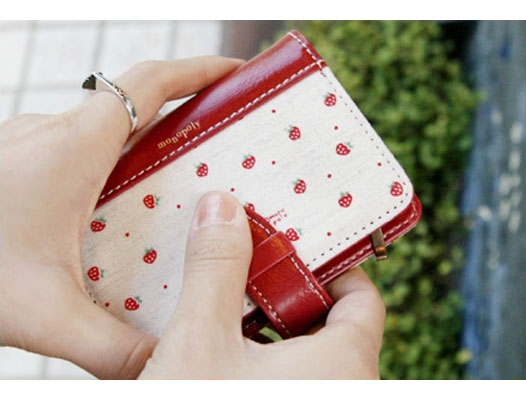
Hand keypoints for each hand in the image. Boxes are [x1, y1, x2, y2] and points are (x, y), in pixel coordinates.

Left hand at [0, 57, 243, 378]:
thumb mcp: (44, 313)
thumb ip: (111, 344)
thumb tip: (162, 364)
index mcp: (74, 149)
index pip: (149, 85)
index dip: (200, 70)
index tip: (237, 74)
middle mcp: (55, 134)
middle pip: (137, 102)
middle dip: (188, 109)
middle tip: (226, 138)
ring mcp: (36, 144)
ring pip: (110, 127)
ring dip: (152, 140)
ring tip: (185, 178)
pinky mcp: (24, 161)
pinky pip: (86, 149)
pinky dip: (119, 163)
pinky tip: (125, 206)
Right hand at [139, 192, 385, 378]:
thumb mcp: (200, 339)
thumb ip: (215, 269)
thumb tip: (221, 209)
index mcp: (345, 365)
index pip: (363, 298)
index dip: (332, 267)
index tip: (296, 247)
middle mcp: (344, 388)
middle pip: (331, 323)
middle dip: (287, 292)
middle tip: (251, 266)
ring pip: (305, 356)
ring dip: (267, 329)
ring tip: (227, 304)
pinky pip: (286, 379)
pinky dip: (260, 361)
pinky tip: (219, 352)